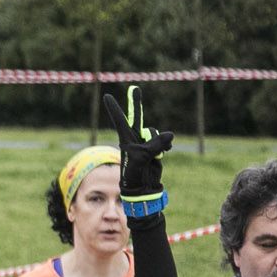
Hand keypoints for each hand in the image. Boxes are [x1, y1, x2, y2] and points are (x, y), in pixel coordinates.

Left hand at [102, 85, 172, 213]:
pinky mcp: (156, 148)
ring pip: (154, 133)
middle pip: (136, 117)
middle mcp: (134, 138)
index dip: (114, 108)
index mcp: (126, 139)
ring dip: (157, 143)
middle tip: (134, 88)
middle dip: (135, 103)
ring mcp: (146, 143)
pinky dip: (165, 146)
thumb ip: (154, 145)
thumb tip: (169, 135)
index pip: (120, 120)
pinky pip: (164, 140)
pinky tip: (163, 154)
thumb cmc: (134, 173)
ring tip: (153, 156)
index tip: (107, 96)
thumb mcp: (142, 158)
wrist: (142, 187)